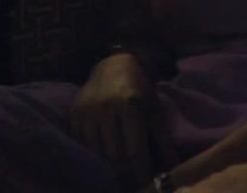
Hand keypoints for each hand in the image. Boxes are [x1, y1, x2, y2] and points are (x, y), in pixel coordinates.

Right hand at [71, 52, 173, 188]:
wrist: (113, 65)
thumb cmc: (140, 90)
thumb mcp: (155, 111)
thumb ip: (162, 140)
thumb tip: (173, 168)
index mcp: (130, 105)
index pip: (135, 149)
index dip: (141, 172)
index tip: (147, 186)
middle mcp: (106, 107)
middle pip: (114, 154)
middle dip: (124, 175)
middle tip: (131, 186)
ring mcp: (86, 111)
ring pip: (94, 152)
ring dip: (106, 169)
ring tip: (116, 180)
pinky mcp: (73, 113)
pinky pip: (80, 143)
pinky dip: (90, 157)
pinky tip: (99, 165)